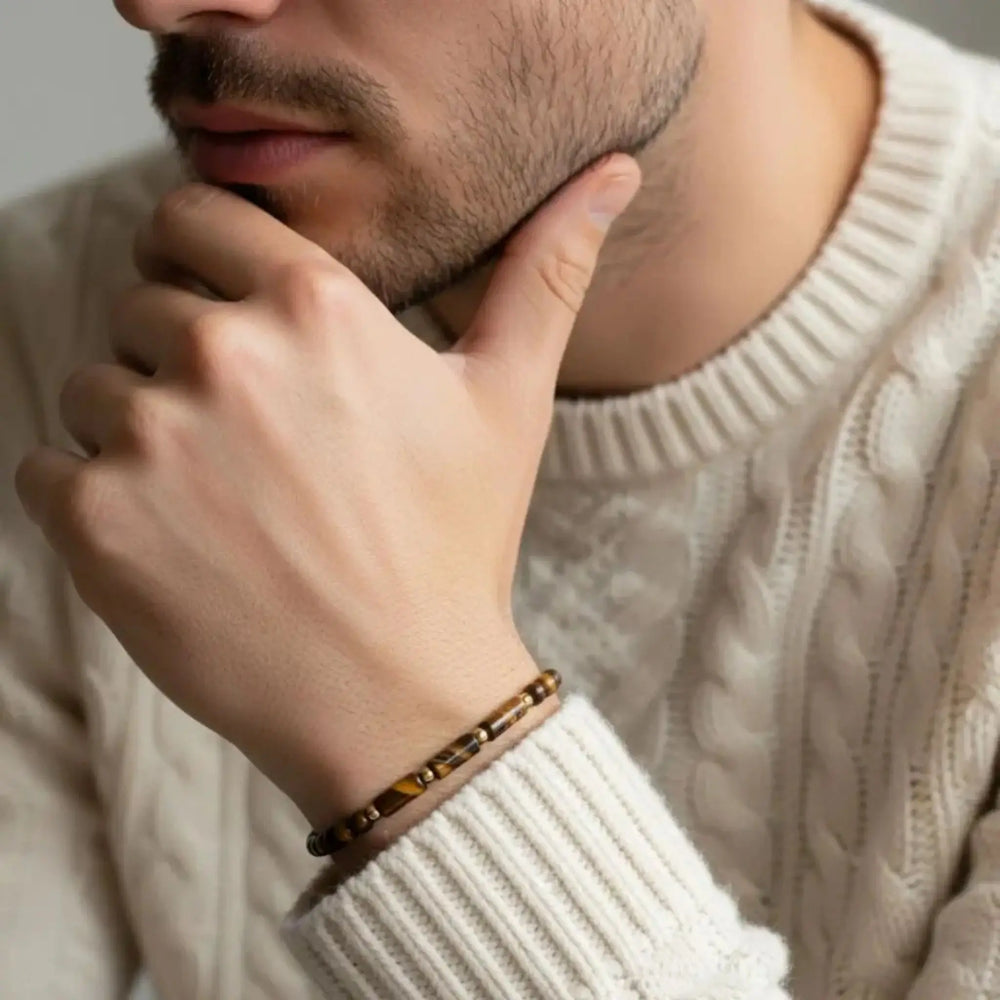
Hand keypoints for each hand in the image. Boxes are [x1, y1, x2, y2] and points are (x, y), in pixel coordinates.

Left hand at [13, 155, 640, 836]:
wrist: (398, 696)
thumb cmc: (453, 546)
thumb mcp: (509, 401)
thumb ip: (545, 274)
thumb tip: (616, 171)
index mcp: (315, 307)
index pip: (191, 216)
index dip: (198, 259)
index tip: (222, 308)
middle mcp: (224, 353)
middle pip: (140, 304)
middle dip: (179, 355)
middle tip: (251, 443)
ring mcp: (151, 437)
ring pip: (93, 387)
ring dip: (138, 432)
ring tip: (224, 502)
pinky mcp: (95, 519)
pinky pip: (49, 466)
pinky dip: (94, 497)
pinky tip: (178, 544)